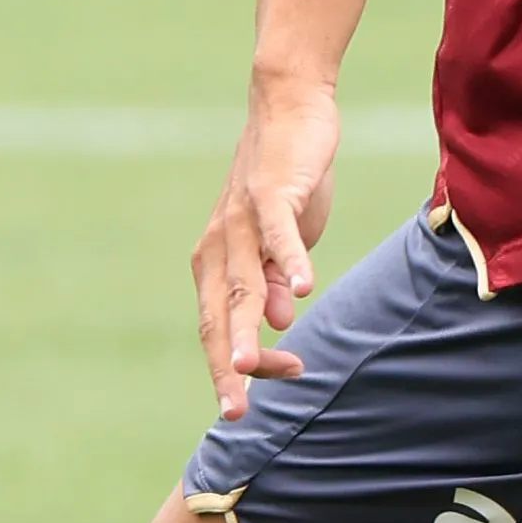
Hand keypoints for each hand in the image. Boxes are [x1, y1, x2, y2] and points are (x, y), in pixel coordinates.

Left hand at [193, 74, 342, 419]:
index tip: (265, 392)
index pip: (220, 327)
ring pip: (244, 282)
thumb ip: (274, 282)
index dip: (238, 365)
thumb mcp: (280, 243)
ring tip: (255, 367)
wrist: (289, 109)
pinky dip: (289, 259)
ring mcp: (243, 219)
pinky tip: (304, 288)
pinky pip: (279, 231)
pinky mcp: (271, 192)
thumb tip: (280, 324)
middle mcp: (219, 246)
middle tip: (236, 413)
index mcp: (217, 264)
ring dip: (251, 326)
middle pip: (221, 316)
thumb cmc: (285, 182)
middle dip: (228, 367)